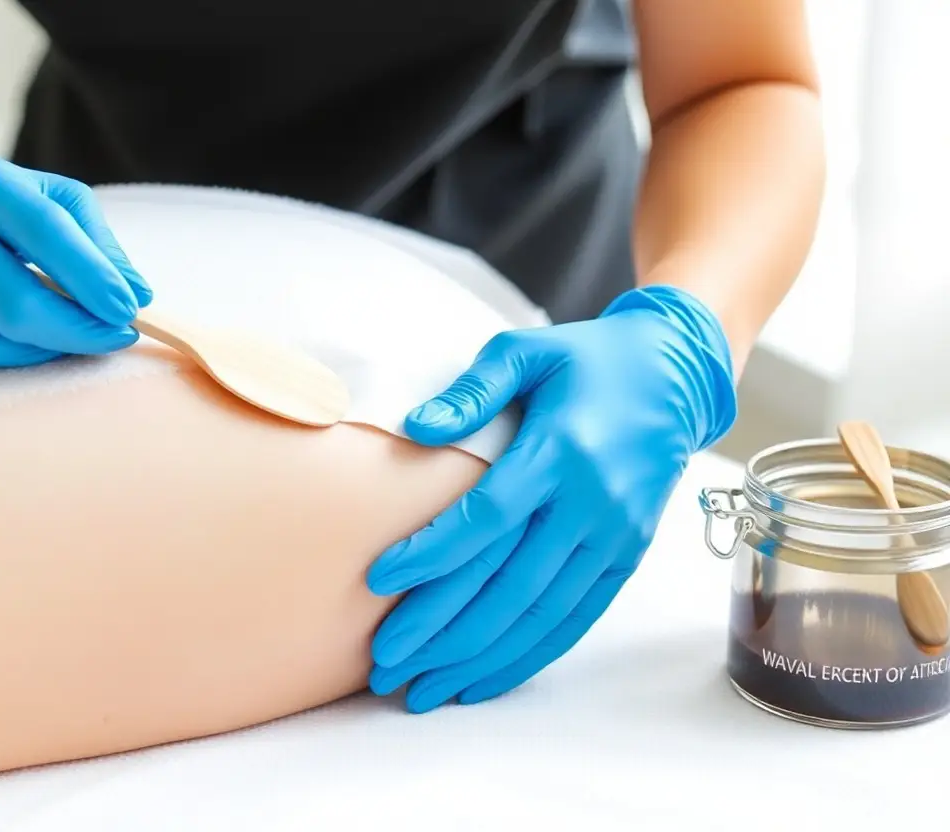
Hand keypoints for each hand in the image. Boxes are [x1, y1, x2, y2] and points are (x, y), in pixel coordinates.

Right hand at [0, 127, 150, 366]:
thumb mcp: (50, 199)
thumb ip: (98, 242)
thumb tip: (138, 293)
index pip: (46, 232)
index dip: (93, 277)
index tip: (129, 309)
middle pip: (16, 300)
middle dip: (78, 329)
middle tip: (116, 335)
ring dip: (45, 349)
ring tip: (78, 338)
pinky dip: (9, 355)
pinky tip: (36, 342)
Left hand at [364, 285, 736, 711]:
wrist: (673, 379)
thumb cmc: (584, 362)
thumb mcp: (525, 352)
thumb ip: (472, 390)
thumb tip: (416, 427)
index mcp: (561, 451)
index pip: (488, 516)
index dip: (432, 553)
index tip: (378, 580)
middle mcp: (591, 504)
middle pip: (507, 581)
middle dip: (441, 628)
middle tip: (384, 661)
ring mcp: (613, 537)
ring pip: (538, 613)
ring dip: (477, 657)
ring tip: (421, 689)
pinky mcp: (624, 558)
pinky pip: (573, 620)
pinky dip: (526, 657)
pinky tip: (481, 681)